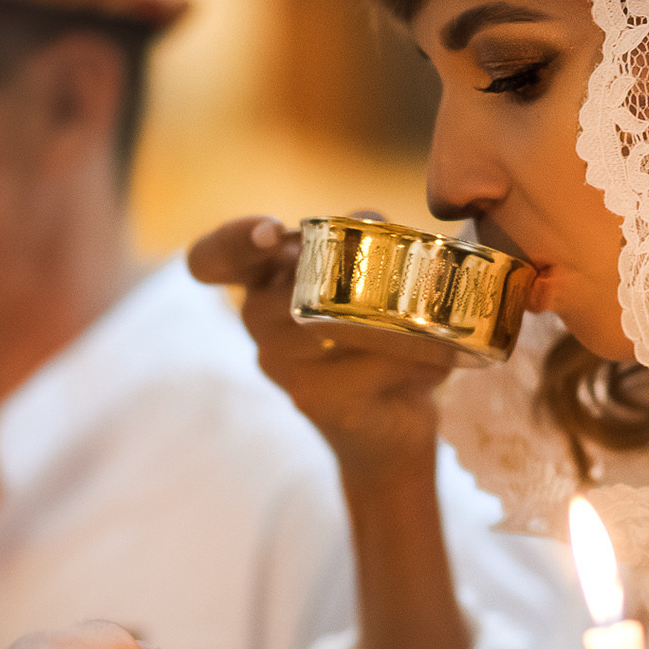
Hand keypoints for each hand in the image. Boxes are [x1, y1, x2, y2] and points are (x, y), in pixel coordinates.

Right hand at [188, 213, 454, 480]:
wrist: (390, 428)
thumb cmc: (380, 339)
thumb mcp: (372, 278)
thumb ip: (365, 237)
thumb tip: (366, 219)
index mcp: (264, 282)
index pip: (214, 257)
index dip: (232, 240)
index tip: (268, 232)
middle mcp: (258, 322)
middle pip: (294, 278)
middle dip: (349, 277)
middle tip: (396, 283)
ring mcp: (279, 363)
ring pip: (337, 319)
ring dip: (397, 321)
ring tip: (429, 329)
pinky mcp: (311, 397)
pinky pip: (371, 361)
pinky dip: (414, 358)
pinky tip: (433, 362)